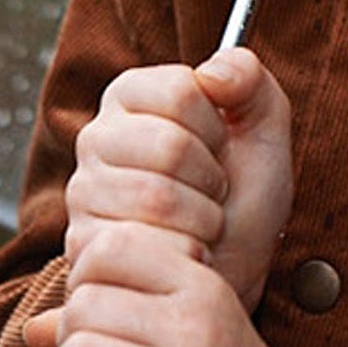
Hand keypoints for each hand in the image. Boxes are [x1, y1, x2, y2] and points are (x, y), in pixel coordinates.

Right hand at [64, 50, 293, 310]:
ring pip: (158, 196)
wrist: (231, 274)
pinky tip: (179, 250)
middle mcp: (97, 138)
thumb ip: (250, 80)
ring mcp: (84, 193)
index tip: (218, 146)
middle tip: (209, 191)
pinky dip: (183, 251)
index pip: (179, 89)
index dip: (216, 126)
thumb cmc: (243, 204)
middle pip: (170, 144)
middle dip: (211, 178)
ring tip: (197, 221)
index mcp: (133, 98)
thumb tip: (213, 72)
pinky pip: (147, 243)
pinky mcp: (84, 246)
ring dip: (200, 217)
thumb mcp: (263, 133)